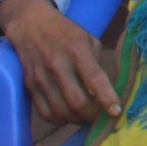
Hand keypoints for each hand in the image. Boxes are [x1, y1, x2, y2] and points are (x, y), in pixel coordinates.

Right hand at [0, 0, 121, 127]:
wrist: (31, 25)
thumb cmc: (66, 33)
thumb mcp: (88, 40)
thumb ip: (97, 64)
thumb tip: (107, 91)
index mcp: (78, 50)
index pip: (95, 79)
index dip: (107, 99)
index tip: (116, 111)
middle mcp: (58, 65)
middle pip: (76, 102)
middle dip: (92, 115)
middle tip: (100, 117)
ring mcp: (41, 77)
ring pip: (60, 111)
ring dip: (76, 120)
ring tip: (85, 117)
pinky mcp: (30, 85)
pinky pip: (44, 112)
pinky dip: (59, 120)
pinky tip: (67, 116)